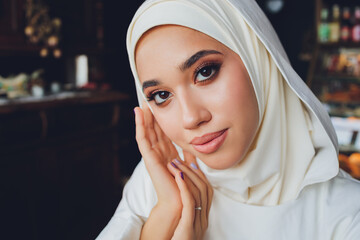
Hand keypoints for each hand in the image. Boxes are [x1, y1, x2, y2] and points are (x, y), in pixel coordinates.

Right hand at [134, 104, 181, 238]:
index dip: (162, 121)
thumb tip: (194, 146)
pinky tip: (139, 113)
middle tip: (150, 101)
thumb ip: (189, 156)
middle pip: (154, 130)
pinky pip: (142, 138)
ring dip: (144, 117)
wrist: (180, 201)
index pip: (163, 134)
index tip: (162, 108)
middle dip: (152, 116)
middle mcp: (159, 154)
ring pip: (147, 132)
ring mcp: (152, 155)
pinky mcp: (149, 158)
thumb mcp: (188, 166)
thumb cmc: (184, 186)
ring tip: (142, 104)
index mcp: (168, 155)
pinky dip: (140, 125)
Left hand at [168, 151, 213, 239]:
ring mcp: (198, 224)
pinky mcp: (189, 228)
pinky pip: (190, 204)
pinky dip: (185, 187)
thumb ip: (185, 210)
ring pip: (199, 193)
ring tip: (174, 163)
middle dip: (192, 172)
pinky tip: (178, 176)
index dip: (200, 175)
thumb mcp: (182, 224)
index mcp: (203, 218)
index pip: (207, 191)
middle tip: (179, 159)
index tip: (191, 162)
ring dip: (186, 175)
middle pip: (205, 189)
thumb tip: (182, 193)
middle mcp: (203, 220)